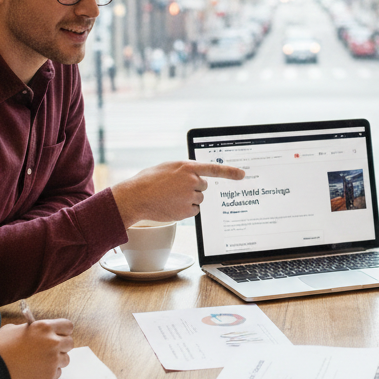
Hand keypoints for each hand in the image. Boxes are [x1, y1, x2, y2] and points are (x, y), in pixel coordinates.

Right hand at [0, 318, 73, 378]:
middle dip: (61, 345)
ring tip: (39, 361)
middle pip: (69, 343)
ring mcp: (52, 360)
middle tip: (49, 349)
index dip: (63, 330)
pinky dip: (49, 372)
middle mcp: (52, 342)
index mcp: (44, 327)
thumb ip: (30, 329)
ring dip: (56, 359)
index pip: (68, 326)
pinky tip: (35, 371)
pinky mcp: (49, 376)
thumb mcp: (12, 329)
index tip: (58, 334)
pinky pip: (58, 372)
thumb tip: (38, 331)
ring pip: (65, 359)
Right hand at [112, 160, 244, 224]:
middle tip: (176, 189)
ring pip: (198, 199)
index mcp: (187, 166)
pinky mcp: (187, 210)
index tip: (242, 174)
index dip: (230, 172)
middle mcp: (191, 180)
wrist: (136, 197)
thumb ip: (184, 170)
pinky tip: (172, 206)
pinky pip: (194, 211)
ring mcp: (190, 196)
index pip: (214, 169)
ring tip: (170, 197)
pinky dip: (185, 210)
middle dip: (193, 188)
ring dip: (188, 199)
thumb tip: (195, 174)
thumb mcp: (168, 167)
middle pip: (203, 186)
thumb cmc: (148, 181)